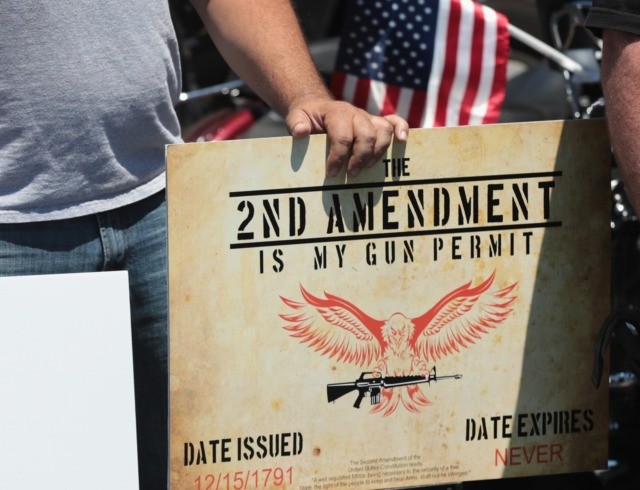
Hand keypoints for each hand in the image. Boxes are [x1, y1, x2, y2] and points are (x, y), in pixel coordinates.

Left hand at [285, 96, 408, 177]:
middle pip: (367, 134)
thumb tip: (300, 132)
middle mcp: (356, 114)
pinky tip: (402, 141)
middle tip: (351, 174)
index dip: (339, 155)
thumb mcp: (296, 117)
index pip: (343, 134)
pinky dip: (401, 129)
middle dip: (360, 157)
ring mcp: (368, 118)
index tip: (332, 173)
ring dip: (377, 153)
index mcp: (337, 113)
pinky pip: (394, 122)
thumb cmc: (307, 117)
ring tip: (366, 169)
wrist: (317, 107)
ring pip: (383, 131)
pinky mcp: (376, 124)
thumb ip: (296, 123)